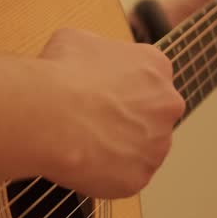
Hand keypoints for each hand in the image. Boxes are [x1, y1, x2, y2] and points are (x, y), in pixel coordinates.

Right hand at [38, 29, 184, 197]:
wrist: (50, 115)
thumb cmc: (60, 75)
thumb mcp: (75, 39)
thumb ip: (97, 51)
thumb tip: (88, 60)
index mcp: (155, 66)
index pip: (147, 79)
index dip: (120, 88)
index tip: (100, 94)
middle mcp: (167, 105)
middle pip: (150, 116)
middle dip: (124, 120)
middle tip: (90, 121)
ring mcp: (156, 145)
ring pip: (139, 150)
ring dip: (116, 149)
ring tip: (80, 143)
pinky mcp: (138, 177)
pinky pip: (122, 178)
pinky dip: (102, 174)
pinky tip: (79, 161)